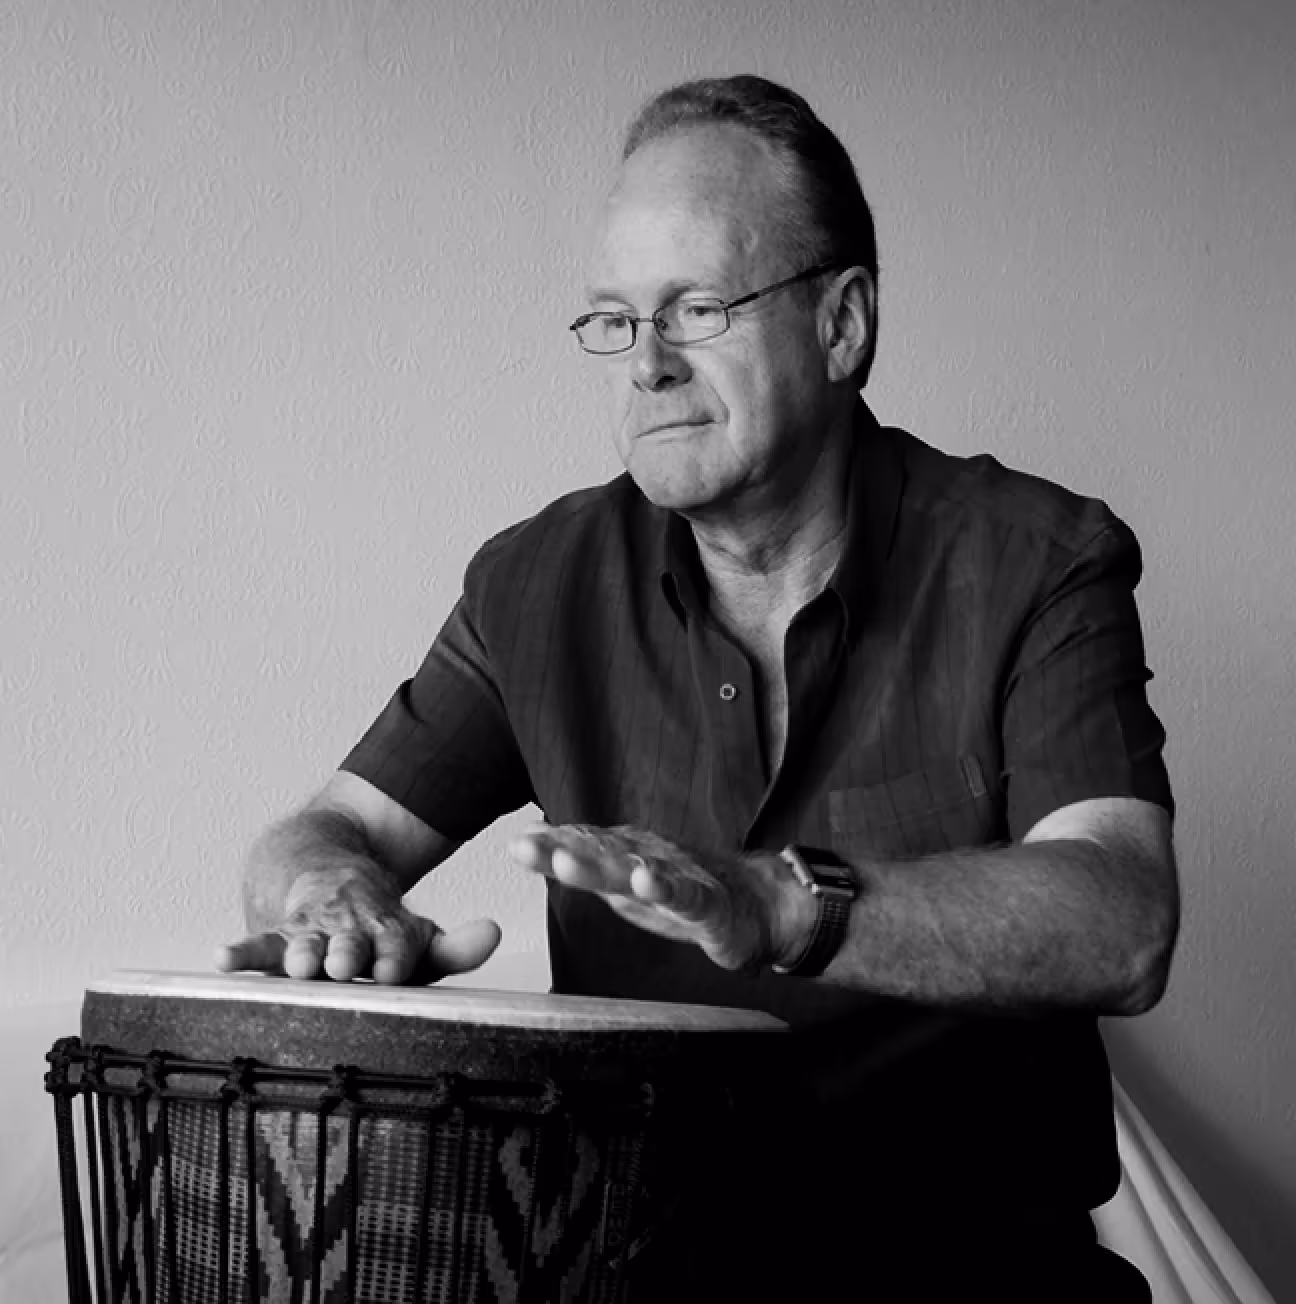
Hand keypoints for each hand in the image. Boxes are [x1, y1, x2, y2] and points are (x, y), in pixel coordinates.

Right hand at [213, 864, 500, 983]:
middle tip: (345, 963)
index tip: (393, 968)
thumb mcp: (419, 938)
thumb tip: (496, 933)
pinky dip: (239, 952)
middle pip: (348, 944)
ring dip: (302, 954)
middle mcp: (349, 932)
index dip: (394, 954)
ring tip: (299, 964)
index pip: (395, 944)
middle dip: (347, 954)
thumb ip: (456, 947)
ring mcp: (311, 933)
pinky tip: (221, 959)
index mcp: (388, 932)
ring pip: (304, 945)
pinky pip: (256, 946)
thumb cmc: (378, 929)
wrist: (327, 872)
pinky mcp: (276, 937)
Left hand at [508, 823, 810, 971]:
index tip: (515, 844)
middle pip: (597, 854)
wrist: (757, 902)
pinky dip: (663, 885)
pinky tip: (646, 879)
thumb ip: (582, 861)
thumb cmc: (685, 890)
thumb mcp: (625, 880)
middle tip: (525, 846)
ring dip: (599, 863)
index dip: (548, 846)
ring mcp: (676, 879)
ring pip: (633, 869)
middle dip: (559, 850)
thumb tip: (532, 837)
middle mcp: (646, 860)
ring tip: (567, 860)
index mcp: (625, 857)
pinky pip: (682, 894)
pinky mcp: (706, 903)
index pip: (582, 847)